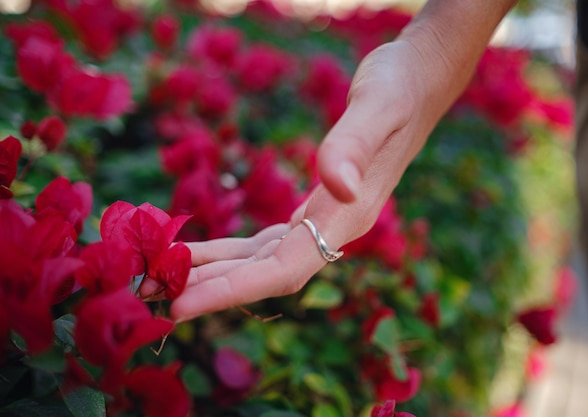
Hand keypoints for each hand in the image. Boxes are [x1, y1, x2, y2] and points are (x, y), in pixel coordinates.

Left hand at [162, 40, 438, 320]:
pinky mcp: (316, 206)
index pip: (285, 268)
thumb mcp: (380, 105)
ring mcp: (326, 218)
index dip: (234, 289)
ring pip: (263, 260)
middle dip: (213, 289)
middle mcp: (337, 226)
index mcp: (350, 213)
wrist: (418, 82)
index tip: (181, 305)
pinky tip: (203, 252)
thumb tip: (336, 185)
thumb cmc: (401, 87)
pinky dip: (232, 250)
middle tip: (152, 298)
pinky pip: (268, 239)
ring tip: (164, 280)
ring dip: (216, 272)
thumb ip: (356, 144)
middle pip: (267, 273)